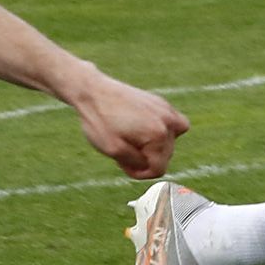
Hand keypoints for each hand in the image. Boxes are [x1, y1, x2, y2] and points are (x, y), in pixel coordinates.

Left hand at [69, 66, 189, 177]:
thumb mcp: (114, 151)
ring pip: (171, 141)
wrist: (93, 90)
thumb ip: (136, 164)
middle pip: (165, 156)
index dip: (140, 173)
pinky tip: (141, 129)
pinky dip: (160, 132)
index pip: (159, 169)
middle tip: (122, 151)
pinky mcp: (161, 103)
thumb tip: (150, 165)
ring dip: (154, 146)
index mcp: (158, 135)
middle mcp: (169, 121)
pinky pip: (172, 125)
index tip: (123, 164)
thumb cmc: (100, 121)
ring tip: (132, 141)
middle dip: (145, 158)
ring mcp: (167, 110)